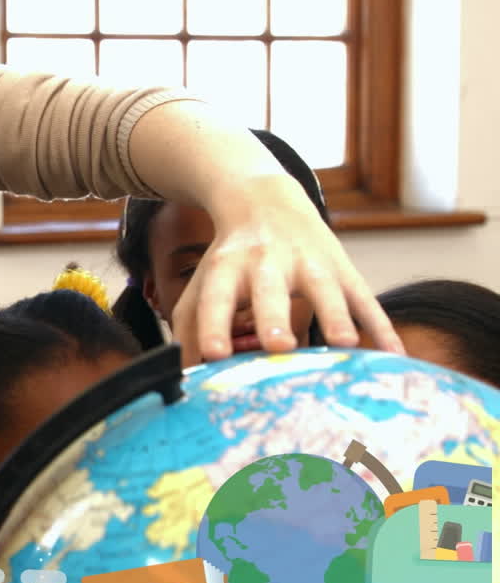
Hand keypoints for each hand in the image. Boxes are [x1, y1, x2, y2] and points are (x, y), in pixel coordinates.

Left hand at [170, 176, 404, 365]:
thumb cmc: (229, 260)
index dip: (213, 326)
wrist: (266, 202)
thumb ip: (191, 330)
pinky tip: (394, 354)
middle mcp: (266, 263)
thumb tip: (188, 380)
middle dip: (274, 318)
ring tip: (344, 345)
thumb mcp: (202, 284)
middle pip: (269, 291)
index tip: (214, 355)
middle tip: (278, 346)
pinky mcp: (343, 268)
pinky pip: (363, 299)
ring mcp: (309, 263)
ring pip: (324, 290)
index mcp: (227, 268)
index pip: (216, 299)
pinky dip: (380, 326)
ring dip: (334, 316)